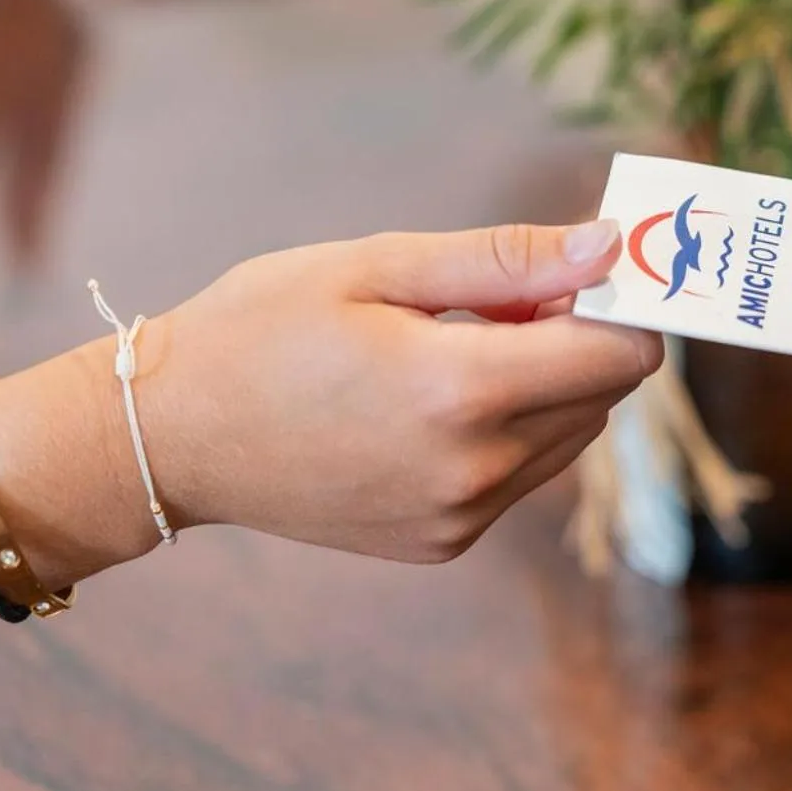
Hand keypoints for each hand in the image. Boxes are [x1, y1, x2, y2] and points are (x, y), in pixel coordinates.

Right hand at [129, 219, 660, 563]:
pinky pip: (522, 477)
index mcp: (461, 391)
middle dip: (579, 341)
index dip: (621, 307)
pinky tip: (433, 401)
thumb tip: (608, 246)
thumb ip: (506, 260)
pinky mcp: (443, 544)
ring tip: (458, 346)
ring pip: (570, 439)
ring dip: (547, 388)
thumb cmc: (262, 327)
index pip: (620, 355)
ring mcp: (460, 516)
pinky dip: (509, 432)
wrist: (170, 436)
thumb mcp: (379, 266)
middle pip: (604, 397)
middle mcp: (474, 468)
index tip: (584, 274)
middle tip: (502, 300)